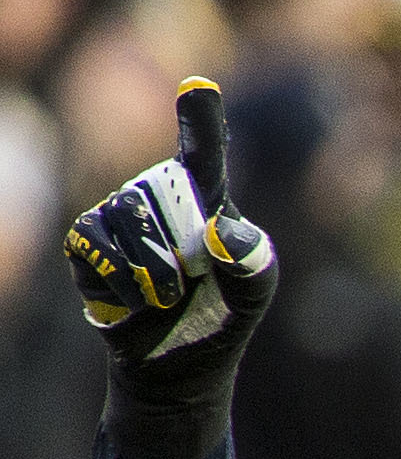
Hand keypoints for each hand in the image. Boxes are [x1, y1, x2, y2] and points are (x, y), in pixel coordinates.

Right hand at [65, 77, 276, 458]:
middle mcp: (158, 196)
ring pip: (123, 216)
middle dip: (181, 245)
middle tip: (192, 279)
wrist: (180, 370)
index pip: (203, 151)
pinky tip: (135, 300)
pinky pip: (91, 243)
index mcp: (207, 199)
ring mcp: (117, 216)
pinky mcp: (86, 244)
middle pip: (158, 193)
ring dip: (152, 268)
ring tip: (168, 295)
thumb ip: (255, 265)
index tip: (199, 87)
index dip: (200, 118)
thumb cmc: (222, 321)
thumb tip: (223, 234)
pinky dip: (119, 280)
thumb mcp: (252, 299)